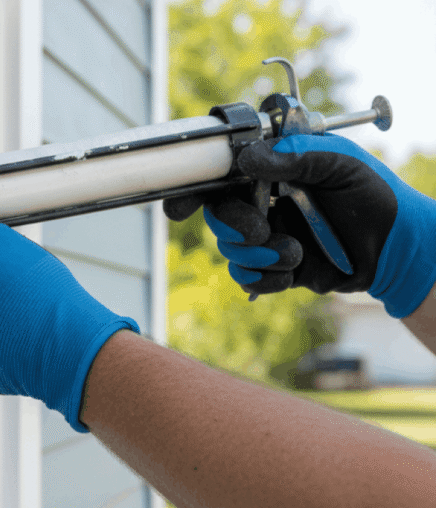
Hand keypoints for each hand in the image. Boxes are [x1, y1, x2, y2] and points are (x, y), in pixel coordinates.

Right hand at [165, 134, 435, 316]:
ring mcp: (267, 235)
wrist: (399, 249)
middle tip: (260, 231)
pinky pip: (247, 277)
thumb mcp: (341, 164)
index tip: (181, 207)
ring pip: (229, 249)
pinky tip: (293, 272)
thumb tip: (247, 158)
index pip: (220, 173)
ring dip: (257, 255)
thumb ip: (294, 158)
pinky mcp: (276, 267)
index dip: (193, 188)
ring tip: (294, 253)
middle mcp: (263, 201)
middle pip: (217, 214)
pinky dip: (264, 278)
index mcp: (273, 169)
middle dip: (232, 226)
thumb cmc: (375, 195)